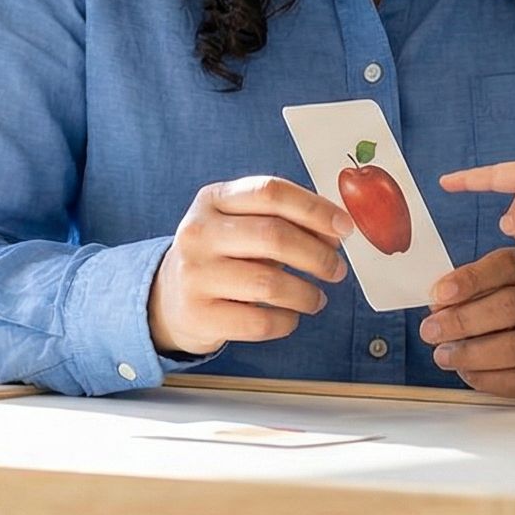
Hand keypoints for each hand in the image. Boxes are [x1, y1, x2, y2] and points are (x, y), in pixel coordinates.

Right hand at [148, 176, 353, 356]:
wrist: (169, 298)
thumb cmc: (221, 256)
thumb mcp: (240, 225)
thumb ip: (283, 220)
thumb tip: (336, 230)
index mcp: (213, 200)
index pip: (270, 192)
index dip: (314, 208)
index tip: (344, 227)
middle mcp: (199, 233)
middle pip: (274, 236)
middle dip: (317, 255)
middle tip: (336, 270)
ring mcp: (195, 275)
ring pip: (269, 284)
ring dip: (306, 294)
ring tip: (316, 299)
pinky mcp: (199, 315)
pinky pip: (259, 322)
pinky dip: (286, 322)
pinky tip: (289, 317)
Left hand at [419, 247, 514, 397]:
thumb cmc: (508, 309)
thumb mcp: (490, 287)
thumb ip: (466, 291)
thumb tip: (438, 305)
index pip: (508, 264)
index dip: (471, 278)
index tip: (439, 294)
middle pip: (513, 305)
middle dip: (464, 320)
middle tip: (431, 330)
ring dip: (472, 353)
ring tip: (444, 355)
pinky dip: (487, 378)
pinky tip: (467, 372)